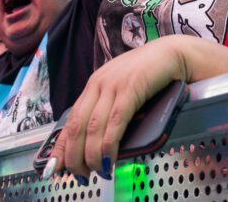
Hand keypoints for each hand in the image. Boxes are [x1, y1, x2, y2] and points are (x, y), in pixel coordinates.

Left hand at [43, 37, 185, 180]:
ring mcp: (114, 85)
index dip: (62, 145)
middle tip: (81, 174)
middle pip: (77, 125)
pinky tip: (110, 157)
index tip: (56, 166)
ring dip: (93, 154)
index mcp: (94, 84)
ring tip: (97, 171)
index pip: (71, 119)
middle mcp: (98, 84)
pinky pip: (115, 121)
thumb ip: (109, 107)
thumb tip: (100, 141)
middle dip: (75, 155)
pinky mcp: (131, 88)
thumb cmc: (150, 74)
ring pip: (94, 126)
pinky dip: (110, 143)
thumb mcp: (122, 88)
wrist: (171, 53)